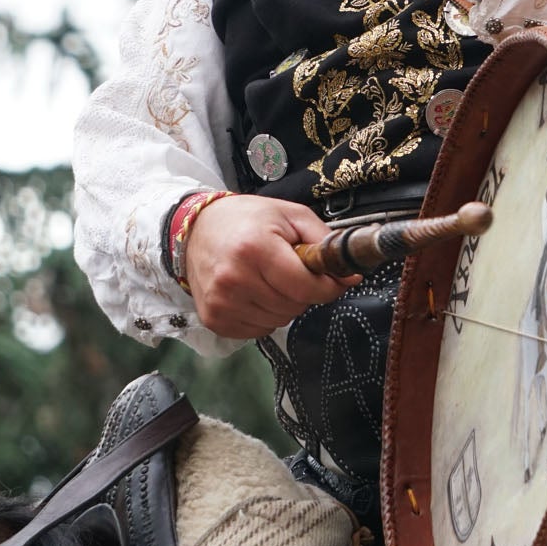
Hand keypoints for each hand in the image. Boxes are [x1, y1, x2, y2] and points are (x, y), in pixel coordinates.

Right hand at [183, 194, 353, 337]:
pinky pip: (258, 331)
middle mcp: (235, 279)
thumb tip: (350, 273)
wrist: (196, 229)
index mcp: (255, 249)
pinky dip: (264, 315)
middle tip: (291, 271)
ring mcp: (222, 302)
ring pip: (278, 321)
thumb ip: (323, 240)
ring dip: (283, 305)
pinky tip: (254, 292)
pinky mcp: (214, 318)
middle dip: (303, 292)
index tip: (333, 279)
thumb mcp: (290, 215)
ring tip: (269, 279)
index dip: (328, 287)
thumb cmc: (246, 219)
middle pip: (294, 306)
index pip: (306, 287)